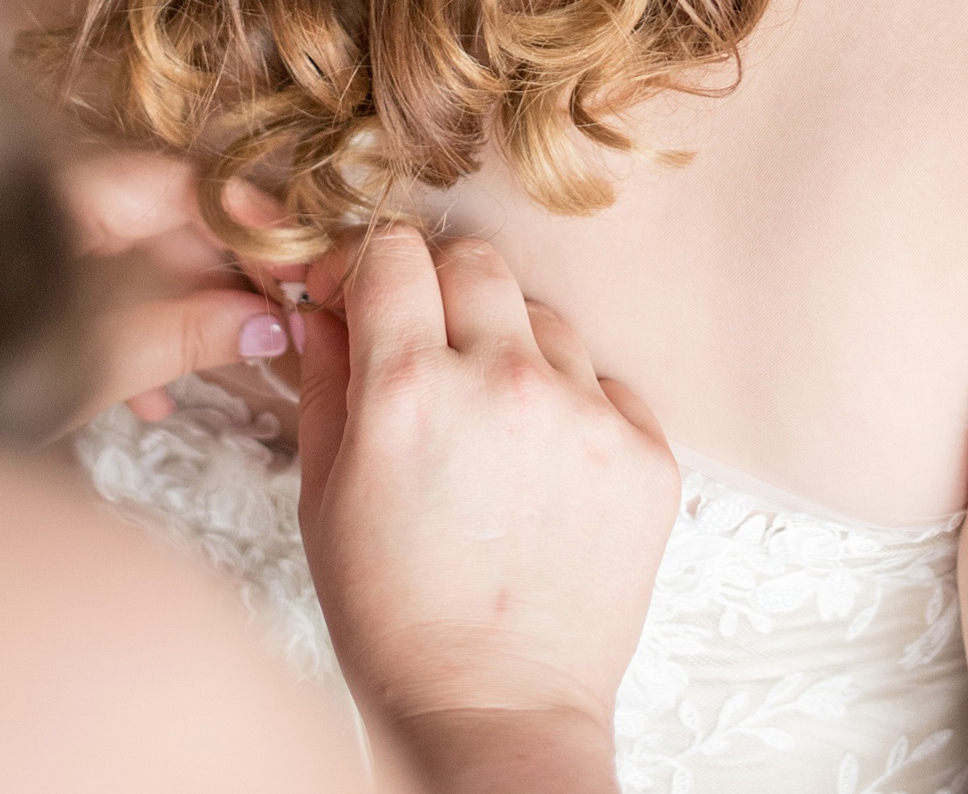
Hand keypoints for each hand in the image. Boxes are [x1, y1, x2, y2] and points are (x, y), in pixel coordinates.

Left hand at [58, 151, 292, 429]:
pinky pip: (100, 281)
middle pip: (172, 219)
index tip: (301, 265)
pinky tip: (153, 396)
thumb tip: (267, 328)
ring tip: (228, 359)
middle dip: (225, 275)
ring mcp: (45, 234)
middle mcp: (64, 195)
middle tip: (278, 320)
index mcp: (76, 190)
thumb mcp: (98, 360)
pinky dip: (133, 325)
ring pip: (141, 255)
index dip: (254, 225)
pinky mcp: (33, 275)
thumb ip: (185, 337)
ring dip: (185, 308)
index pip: (193, 186)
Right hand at [297, 228, 678, 789]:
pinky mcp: (644, 456)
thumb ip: (326, 382)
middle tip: (430, 346)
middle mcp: (503, 382)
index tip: (364, 294)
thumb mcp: (326, 498)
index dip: (371, 266)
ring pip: (545, 318)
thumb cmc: (397, 622)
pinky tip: (543, 470)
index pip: (394, 251)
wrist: (497, 716)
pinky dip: (573, 408)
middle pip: (476, 260)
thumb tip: (323, 306)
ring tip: (493, 429)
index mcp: (409, 388)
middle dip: (442, 288)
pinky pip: (605, 383)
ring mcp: (584, 417)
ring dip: (513, 348)